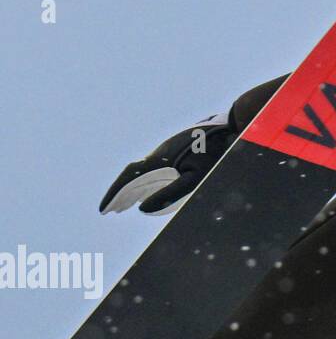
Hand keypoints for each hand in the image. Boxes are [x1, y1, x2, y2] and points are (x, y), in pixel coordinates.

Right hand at [99, 112, 235, 215]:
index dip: (114, 195)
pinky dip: (143, 180)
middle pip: (131, 175)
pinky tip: (147, 189)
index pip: (128, 179)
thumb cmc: (215, 155)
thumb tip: (142, 209)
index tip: (103, 210)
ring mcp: (165, 149)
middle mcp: (158, 153)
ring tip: (124, 205)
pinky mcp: (174, 148)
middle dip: (119, 194)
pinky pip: (152, 167)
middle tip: (109, 211)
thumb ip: (168, 194)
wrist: (229, 127)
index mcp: (158, 160)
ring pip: (141, 170)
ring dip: (130, 187)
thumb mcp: (194, 179)